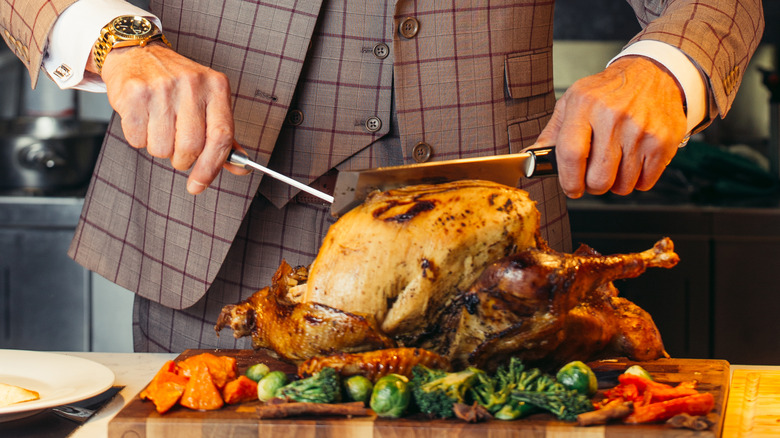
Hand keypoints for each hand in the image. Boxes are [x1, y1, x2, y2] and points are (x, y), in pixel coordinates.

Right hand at [93, 42, 248, 194]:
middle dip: (182, 159)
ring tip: (158, 127)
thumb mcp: (207, 101)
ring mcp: (162, 86)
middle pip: (191, 146)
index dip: (212, 166)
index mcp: (216, 86)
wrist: (137, 53)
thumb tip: (241, 168)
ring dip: (159, 148)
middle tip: (177, 150)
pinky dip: (138, 139)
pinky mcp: (134, 92)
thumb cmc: (175, 83)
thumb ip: (222, 135)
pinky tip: (142, 119)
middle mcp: (192, 83)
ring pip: (162, 147)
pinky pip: (137, 139)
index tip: (199, 184)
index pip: (221, 136)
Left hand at [534, 56, 686, 197]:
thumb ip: (551, 133)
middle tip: (594, 175)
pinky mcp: (662, 141)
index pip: (571, 155)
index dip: (569, 180)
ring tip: (616, 163)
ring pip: (622, 185)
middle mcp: (613, 117)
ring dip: (616, 183)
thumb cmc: (607, 92)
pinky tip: (634, 161)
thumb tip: (529, 159)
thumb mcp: (573, 102)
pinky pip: (644, 183)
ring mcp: (640, 130)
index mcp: (584, 106)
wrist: (653, 74)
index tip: (571, 188)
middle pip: (598, 179)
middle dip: (593, 186)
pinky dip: (637, 180)